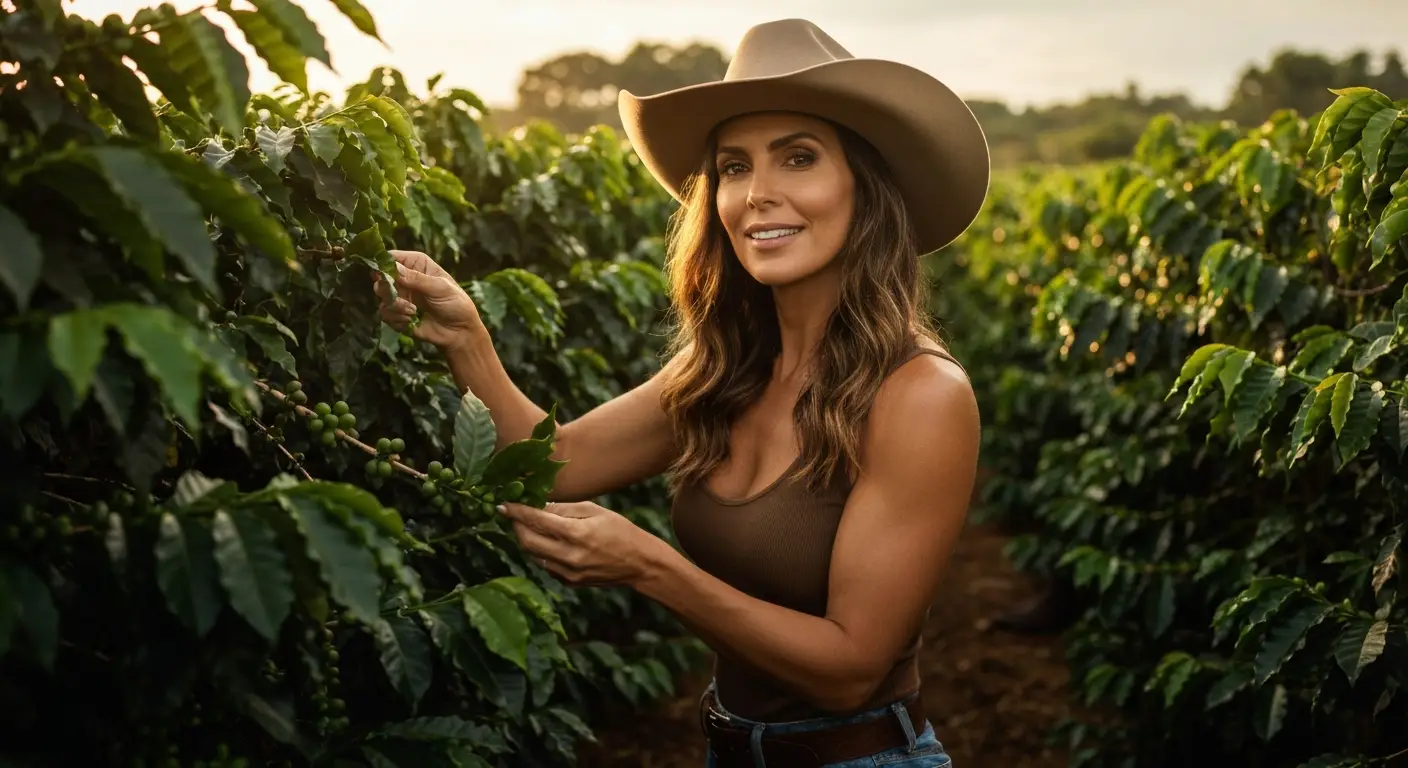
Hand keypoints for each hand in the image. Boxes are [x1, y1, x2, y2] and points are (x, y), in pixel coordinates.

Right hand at [372, 250, 483, 350]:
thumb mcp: (440, 288)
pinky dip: (397, 319)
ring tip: (413, 311)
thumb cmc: (456, 304)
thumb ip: (417, 279)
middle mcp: (405, 278)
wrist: (459, 332)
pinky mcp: (398, 314)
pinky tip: (411, 321)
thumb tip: (393, 268)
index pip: (392, 257)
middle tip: (397, 296)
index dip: (383, 264)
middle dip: (387, 289)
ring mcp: (400, 296)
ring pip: (382, 297)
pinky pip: (385, 314)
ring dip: (396, 306)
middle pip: (380, 277)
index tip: (383, 275)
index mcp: (417, 264)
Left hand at [496, 501, 662, 587]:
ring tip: (529, 526)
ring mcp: (567, 573)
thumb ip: (564, 509)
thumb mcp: (595, 510)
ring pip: (533, 555)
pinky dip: (540, 551)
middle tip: (513, 514)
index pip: (537, 521)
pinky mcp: (568, 582)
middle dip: (516, 526)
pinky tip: (547, 542)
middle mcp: (569, 557)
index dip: (516, 512)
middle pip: (527, 542)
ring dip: (527, 539)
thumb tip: (538, 505)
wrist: (640, 564)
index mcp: (577, 534)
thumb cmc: (621, 531)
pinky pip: (545, 565)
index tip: (503, 504)